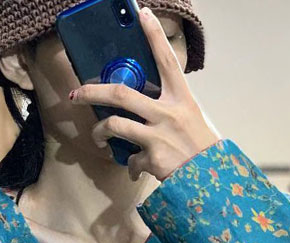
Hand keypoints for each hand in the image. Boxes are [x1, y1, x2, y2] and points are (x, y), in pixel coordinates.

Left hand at [69, 6, 221, 181]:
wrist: (214, 180)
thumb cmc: (201, 149)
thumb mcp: (191, 119)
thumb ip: (169, 108)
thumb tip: (143, 107)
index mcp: (181, 98)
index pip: (167, 60)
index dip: (155, 35)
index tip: (143, 14)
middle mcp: (168, 113)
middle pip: (120, 94)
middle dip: (91, 92)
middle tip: (76, 94)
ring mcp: (158, 135)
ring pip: (114, 125)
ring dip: (99, 132)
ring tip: (98, 137)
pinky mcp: (152, 158)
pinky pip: (132, 160)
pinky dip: (132, 166)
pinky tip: (137, 169)